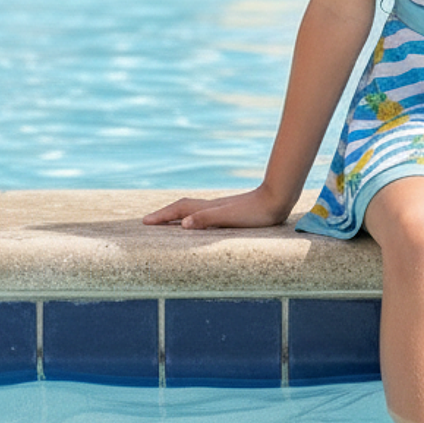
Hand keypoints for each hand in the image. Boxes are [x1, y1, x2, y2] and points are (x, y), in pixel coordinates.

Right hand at [142, 188, 290, 228]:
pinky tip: (199, 221)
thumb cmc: (257, 212)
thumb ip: (207, 219)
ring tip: (167, 221)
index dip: (162, 215)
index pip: (179, 210)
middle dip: (165, 214)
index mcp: (209, 208)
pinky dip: (193, 216)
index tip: (145, 222)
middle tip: (149, 221)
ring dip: (177, 214)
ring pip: (193, 209)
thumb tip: (182, 223)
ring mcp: (222, 207)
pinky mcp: (231, 211)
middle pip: (183, 207)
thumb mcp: (231, 218)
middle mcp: (212, 206)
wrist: (279, 199)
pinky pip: (204, 213)